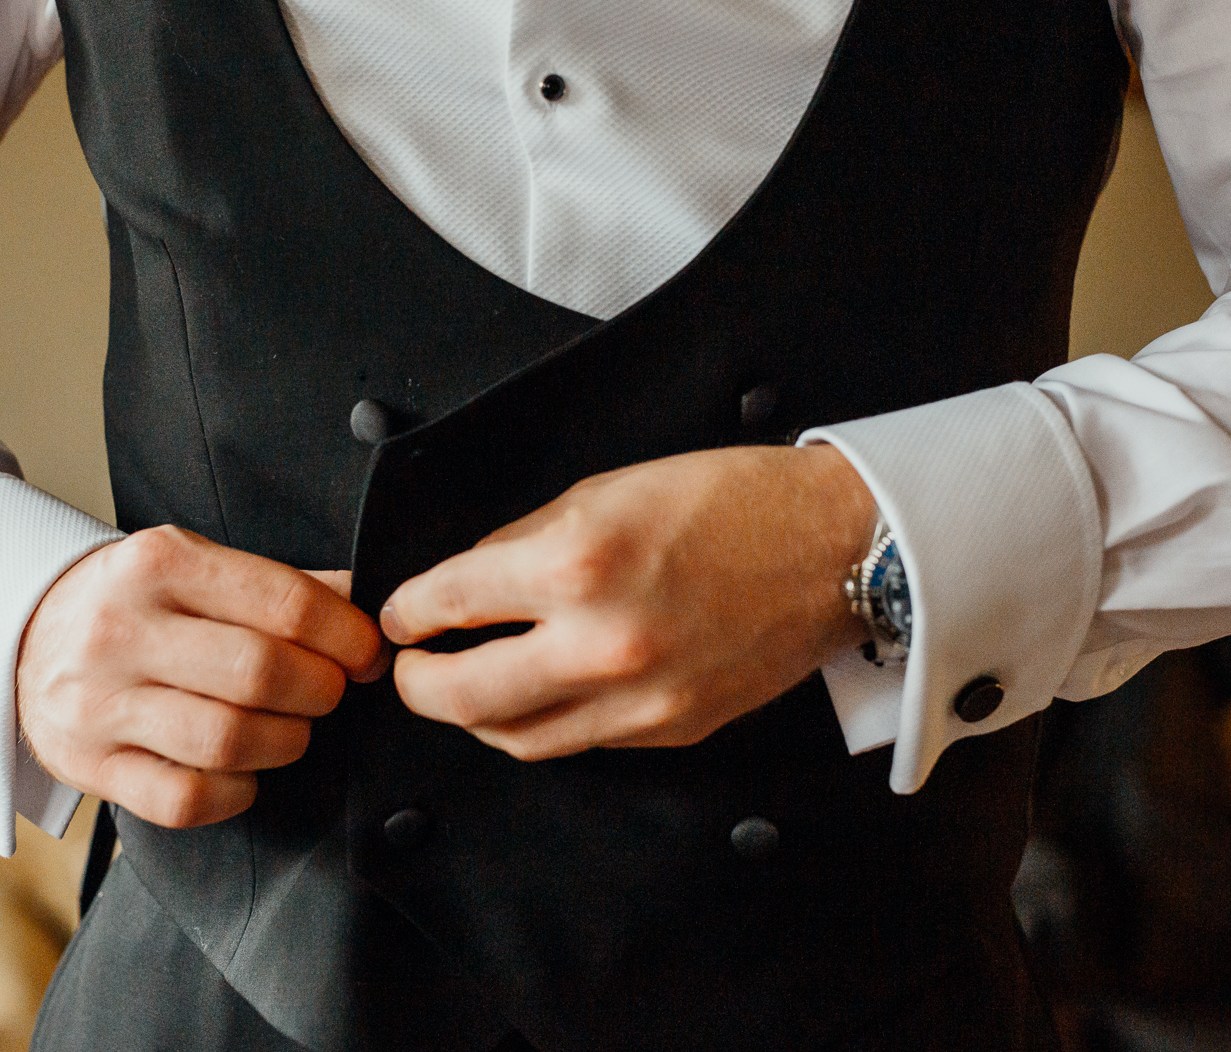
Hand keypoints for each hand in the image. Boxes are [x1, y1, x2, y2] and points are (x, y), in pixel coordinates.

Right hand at [16, 525, 385, 827]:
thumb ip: (281, 585)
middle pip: (260, 673)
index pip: (284, 603)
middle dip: (320, 690)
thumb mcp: (196, 566)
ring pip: (227, 741)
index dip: (346, 636)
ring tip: (291, 729)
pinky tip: (243, 771)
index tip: (367, 654)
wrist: (25, 634)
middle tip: (329, 692)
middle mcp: (120, 629)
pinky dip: (235, 792)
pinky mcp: (87, 766)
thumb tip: (370, 604)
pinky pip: (186, 799)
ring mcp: (97, 702)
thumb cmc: (136, 602)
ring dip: (285, 742)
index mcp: (159, 564)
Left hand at [380, 445, 875, 759]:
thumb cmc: (729, 502)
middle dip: (416, 683)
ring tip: (464, 685)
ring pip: (516, 738)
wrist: (832, 547)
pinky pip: (578, 741)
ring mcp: (638, 699)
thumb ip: (525, 540)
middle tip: (407, 667)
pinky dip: (542, 723)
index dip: (408, 611)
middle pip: (462, 695)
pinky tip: (535, 694)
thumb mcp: (606, 489)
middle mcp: (600, 643)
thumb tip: (465, 582)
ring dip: (473, 716)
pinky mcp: (669, 729)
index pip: (450, 603)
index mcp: (576, 563)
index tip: (398, 615)